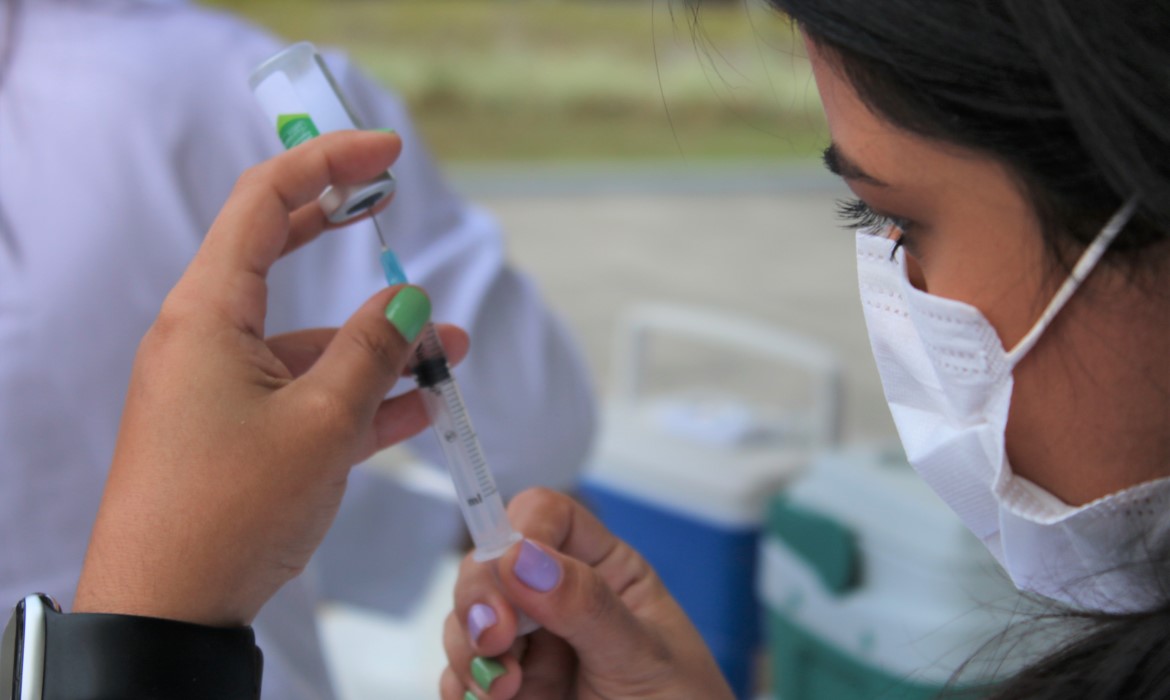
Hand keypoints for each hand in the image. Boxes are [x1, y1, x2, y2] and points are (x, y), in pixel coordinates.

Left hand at [73, 130, 468, 626]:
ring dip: (377, 344)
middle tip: (392, 197)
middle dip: (340, 228)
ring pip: (309, 343)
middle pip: (276, 255)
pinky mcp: (240, 436)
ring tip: (449, 351)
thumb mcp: (321, 424)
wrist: (168, 617)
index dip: (328, 165)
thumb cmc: (229, 511)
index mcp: (207, 316)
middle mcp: (208, 341)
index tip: (387, 152)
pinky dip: (361, 396)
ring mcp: (223, 390)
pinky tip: (420, 402)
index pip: (263, 203)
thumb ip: (374, 352)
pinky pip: (309, 397)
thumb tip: (411, 302)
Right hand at [441, 488, 732, 699]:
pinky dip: (460, 687)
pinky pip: (460, 674)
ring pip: (467, 619)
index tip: (510, 572)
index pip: (548, 517)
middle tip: (494, 638)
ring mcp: (528, 647)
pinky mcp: (507, 690)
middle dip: (480, 596)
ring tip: (505, 692)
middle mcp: (557, 600)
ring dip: (469, 648)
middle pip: (490, 563)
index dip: (521, 530)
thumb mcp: (645, 655)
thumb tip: (522, 557)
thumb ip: (587, 607)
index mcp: (604, 570)